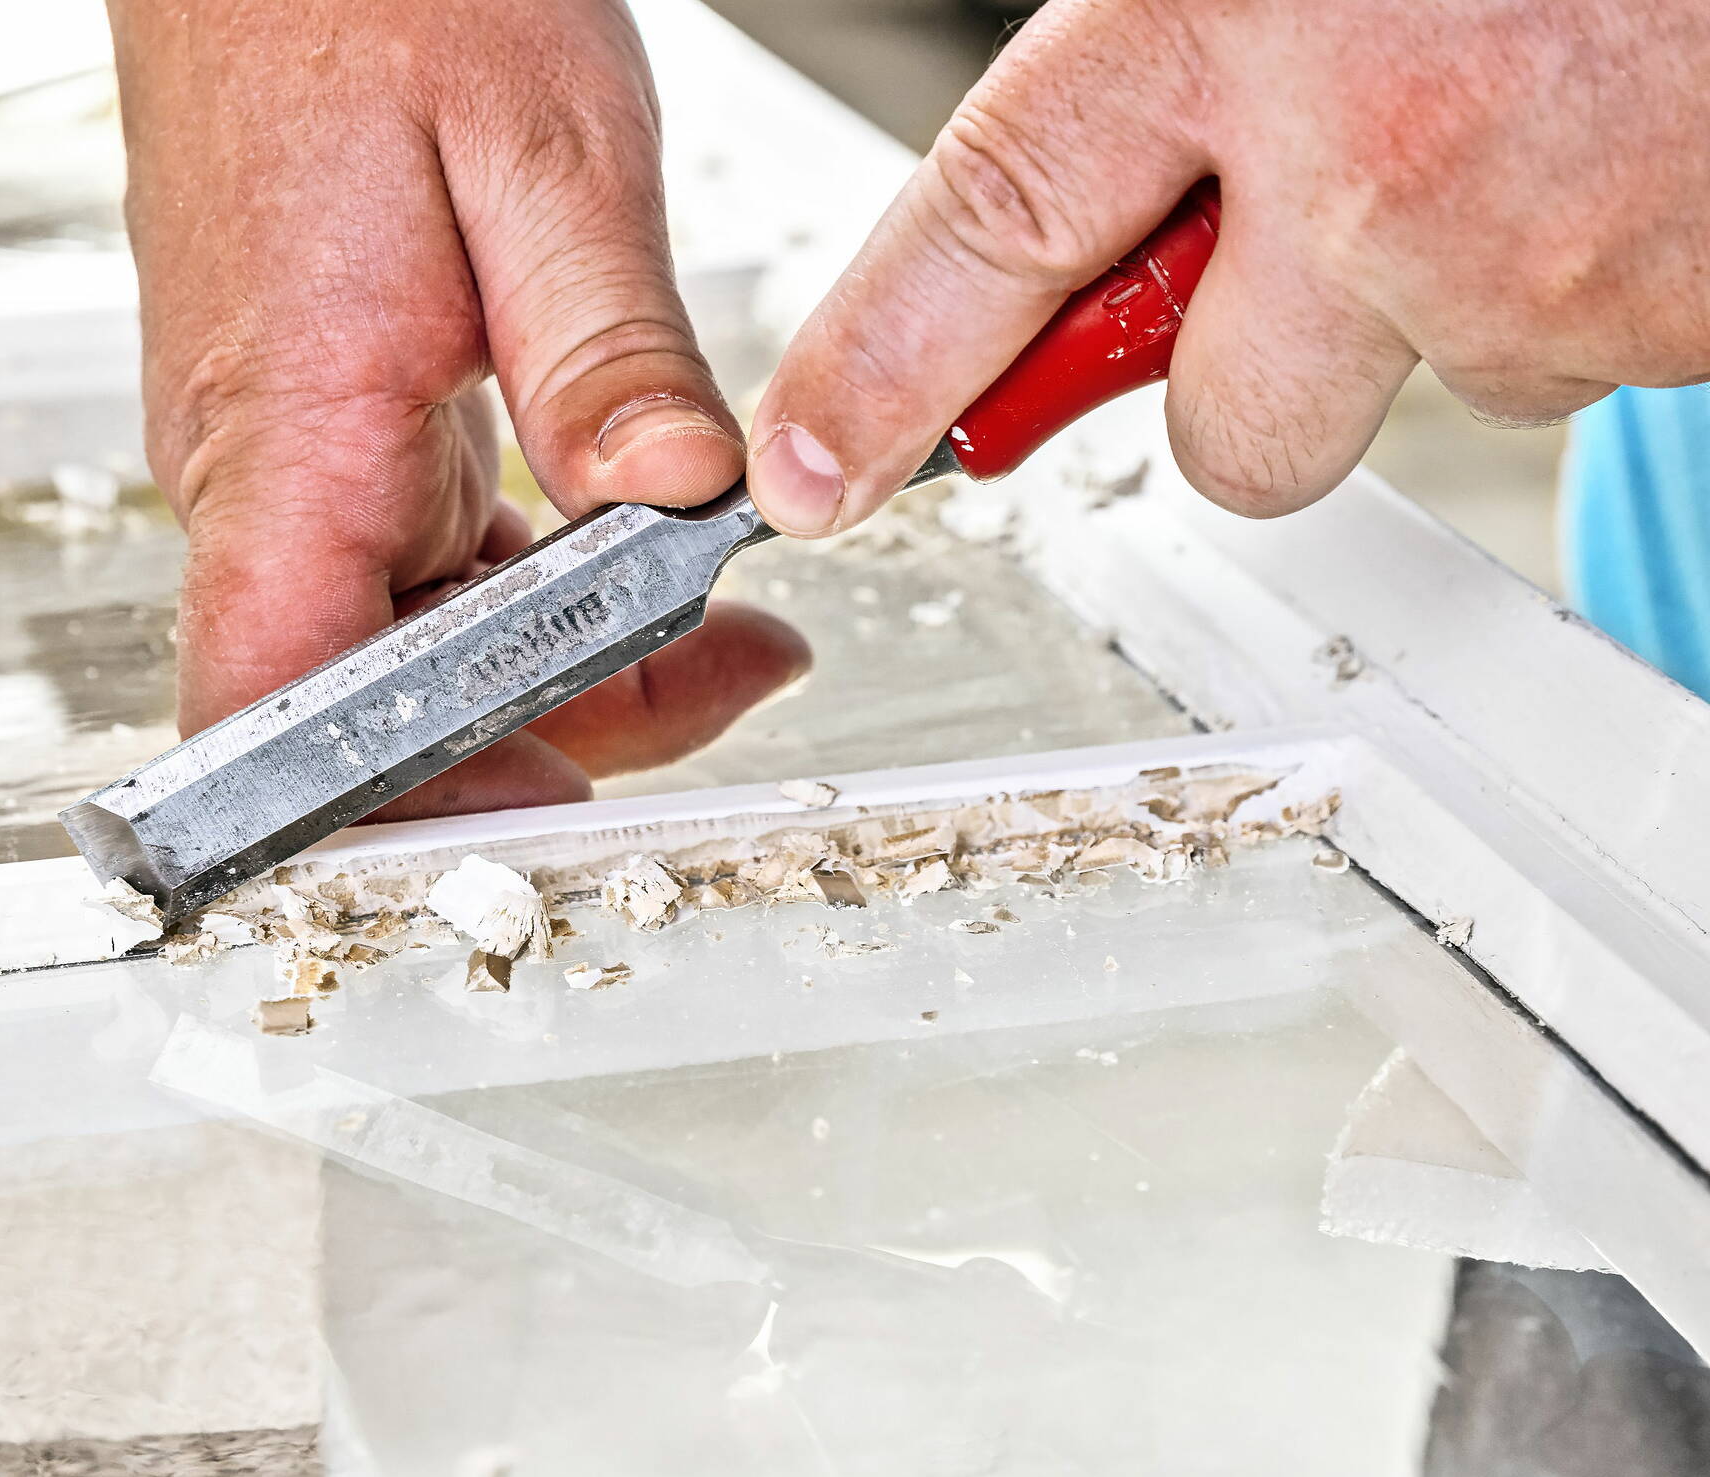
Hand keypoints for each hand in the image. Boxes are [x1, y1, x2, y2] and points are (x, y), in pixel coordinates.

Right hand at [109, 0, 807, 814]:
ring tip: (718, 610)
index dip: (407, 800)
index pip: (282, 712)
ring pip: (403, 644)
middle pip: (370, 706)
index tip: (563, 800)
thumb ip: (606, 346)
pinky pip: (414, 560)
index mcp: (284, 430)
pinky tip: (627, 530)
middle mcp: (257, 467)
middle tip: (728, 674)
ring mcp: (281, 455)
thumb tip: (678, 498)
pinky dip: (530, 581)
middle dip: (555, 728)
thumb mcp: (541, 143)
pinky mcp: (318, 423)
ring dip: (557, 659)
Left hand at [747, 0, 1709, 532]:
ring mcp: (1529, 260)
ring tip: (1524, 116)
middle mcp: (1370, 159)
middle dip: (1246, 373)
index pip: (990, 226)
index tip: (815, 467)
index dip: (883, 364)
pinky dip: (1572, 273)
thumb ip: (1162, 59)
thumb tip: (1048, 215)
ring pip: (1416, 388)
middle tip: (1331, 225)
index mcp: (1234, 8)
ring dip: (1442, 296)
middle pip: (1221, 428)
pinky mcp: (1667, 315)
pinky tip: (1610, 140)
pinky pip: (1565, 360)